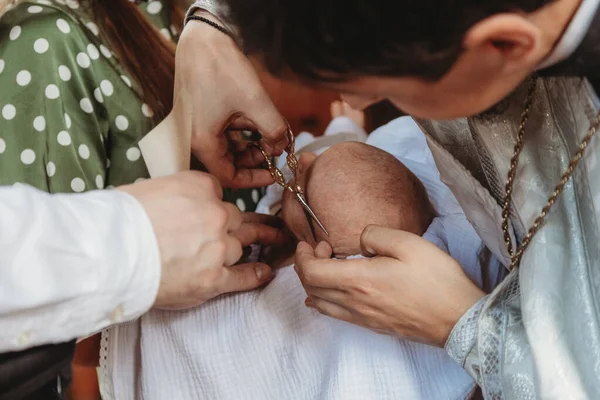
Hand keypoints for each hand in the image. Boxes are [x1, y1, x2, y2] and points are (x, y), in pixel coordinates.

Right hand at [118, 171, 275, 309]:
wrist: (110, 252)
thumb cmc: (120, 219)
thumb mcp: (149, 189)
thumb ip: (174, 193)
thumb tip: (176, 203)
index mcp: (199, 187)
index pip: (218, 194)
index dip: (216, 205)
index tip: (219, 212)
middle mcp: (215, 214)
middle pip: (237, 219)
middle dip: (249, 223)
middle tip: (269, 225)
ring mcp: (218, 247)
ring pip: (244, 244)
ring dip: (261, 245)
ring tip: (275, 244)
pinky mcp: (214, 278)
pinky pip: (244, 275)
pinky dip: (257, 274)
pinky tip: (266, 272)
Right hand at [175, 12, 288, 187]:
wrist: (203, 37)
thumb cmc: (222, 68)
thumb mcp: (255, 102)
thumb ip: (273, 129)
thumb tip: (282, 148)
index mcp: (204, 142)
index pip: (229, 177)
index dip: (255, 179)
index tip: (275, 174)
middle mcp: (197, 138)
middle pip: (229, 163)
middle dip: (255, 159)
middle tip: (276, 149)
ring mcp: (199, 126)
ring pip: (229, 147)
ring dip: (252, 144)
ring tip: (273, 132)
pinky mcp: (204, 115)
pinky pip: (225, 132)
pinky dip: (244, 130)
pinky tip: (260, 120)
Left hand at [295, 225, 484, 346]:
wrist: (459, 318)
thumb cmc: (437, 280)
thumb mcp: (408, 243)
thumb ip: (375, 235)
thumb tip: (360, 241)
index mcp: (359, 280)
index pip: (311, 272)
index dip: (303, 256)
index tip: (309, 242)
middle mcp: (355, 303)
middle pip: (310, 287)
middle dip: (305, 265)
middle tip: (320, 249)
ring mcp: (362, 318)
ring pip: (320, 304)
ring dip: (313, 283)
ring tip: (326, 266)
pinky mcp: (372, 326)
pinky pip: (335, 315)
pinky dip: (323, 301)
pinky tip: (325, 295)